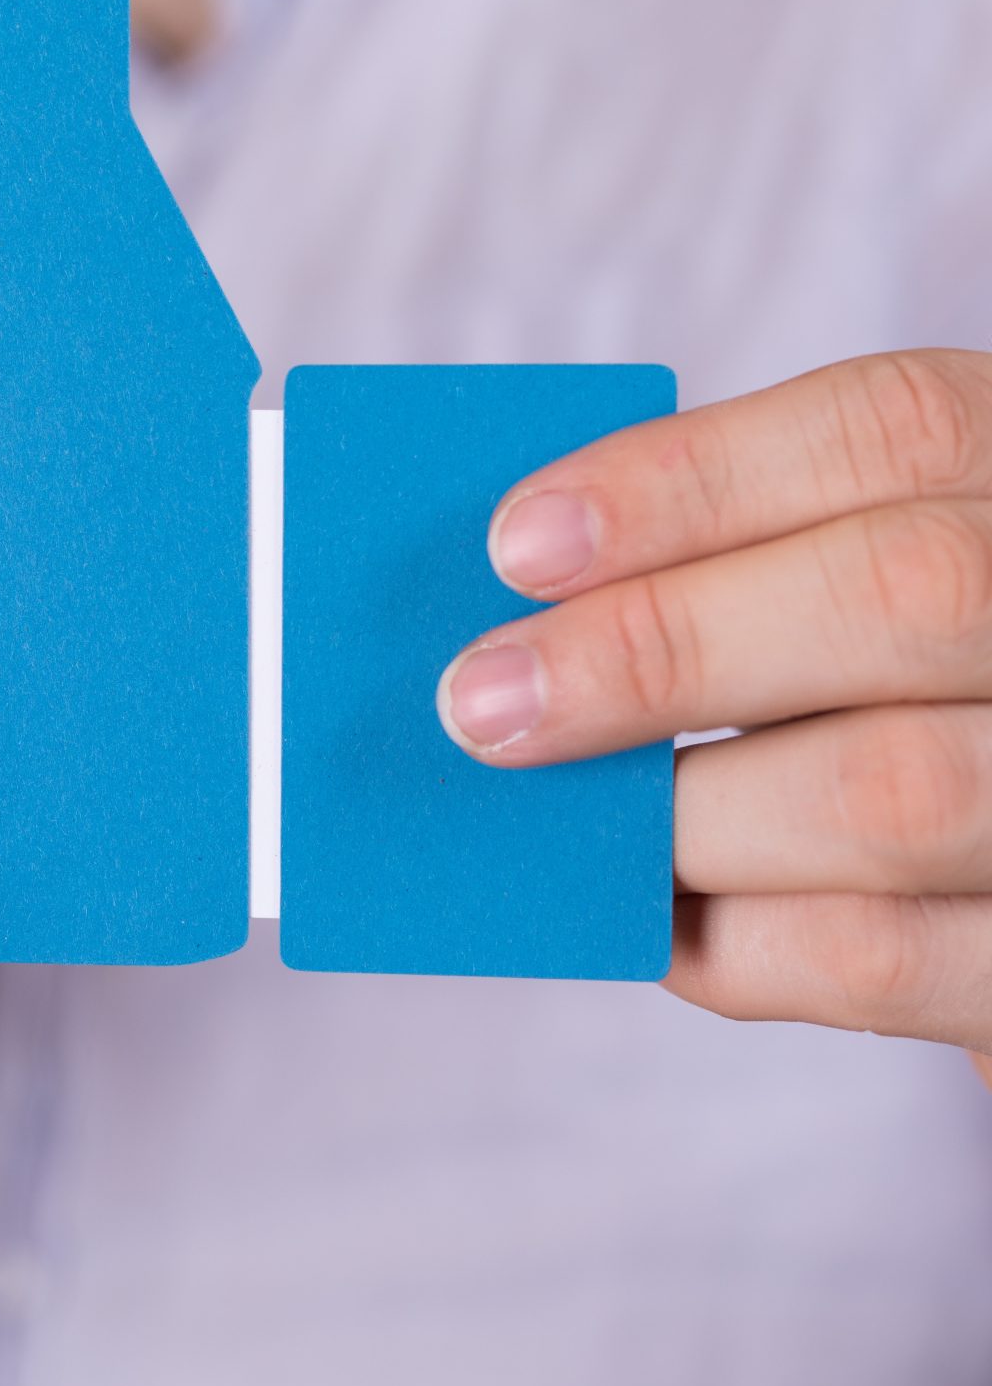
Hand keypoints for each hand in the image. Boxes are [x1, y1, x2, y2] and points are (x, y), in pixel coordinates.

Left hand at [435, 350, 991, 1086]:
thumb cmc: (904, 684)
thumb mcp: (856, 566)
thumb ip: (732, 561)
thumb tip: (513, 597)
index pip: (890, 428)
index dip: (688, 480)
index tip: (516, 545)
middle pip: (901, 593)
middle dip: (660, 647)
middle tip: (481, 704)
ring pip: (888, 790)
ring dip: (680, 812)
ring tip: (556, 816)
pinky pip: (881, 957)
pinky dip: (729, 943)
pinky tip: (645, 915)